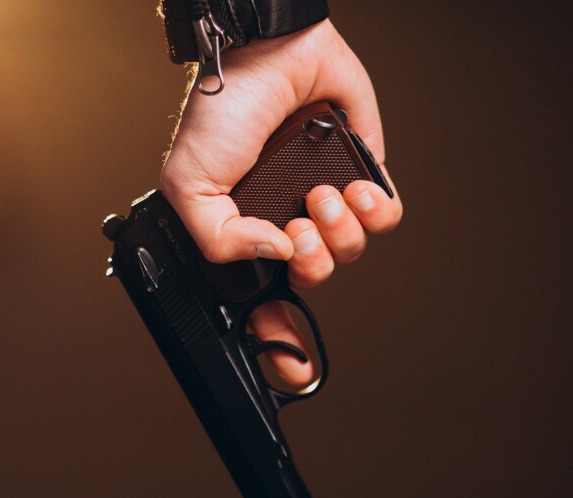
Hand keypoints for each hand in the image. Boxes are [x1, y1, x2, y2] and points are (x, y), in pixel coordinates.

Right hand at [160, 19, 402, 385]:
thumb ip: (218, 240)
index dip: (277, 342)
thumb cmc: (222, 111)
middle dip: (313, 264)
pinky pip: (384, 220)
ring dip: (340, 230)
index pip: (262, 304)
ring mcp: (324, 202)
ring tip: (320, 195)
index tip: (291, 370)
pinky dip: (374, 211)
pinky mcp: (361, 175)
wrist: (269, 53)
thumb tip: (276, 257)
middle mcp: (284, 225)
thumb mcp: (188, 184)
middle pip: (314, 282)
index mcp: (244, 237)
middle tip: (298, 230)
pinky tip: (352, 188)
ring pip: (351, 253)